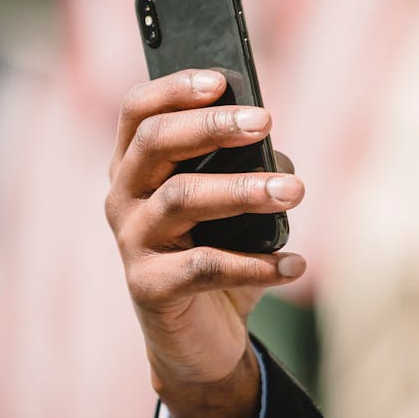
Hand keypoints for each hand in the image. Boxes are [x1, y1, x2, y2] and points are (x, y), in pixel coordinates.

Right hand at [105, 69, 305, 417]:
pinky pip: (204, 266)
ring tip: (294, 192)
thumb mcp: (231, 204)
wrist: (201, 338)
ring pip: (181, 198)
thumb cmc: (218, 252)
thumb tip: (276, 156)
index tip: (223, 79)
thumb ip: (242, 169)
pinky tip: (294, 263)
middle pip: (154, 142)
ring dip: (244, 190)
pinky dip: (255, 264)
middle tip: (265, 122)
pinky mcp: (148, 287)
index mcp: (136, 165)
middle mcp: (123, 196)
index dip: (175, 88)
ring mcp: (131, 242)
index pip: (139, 110)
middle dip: (212, 125)